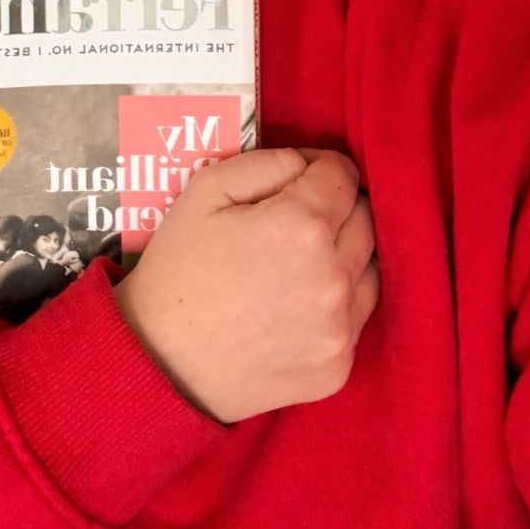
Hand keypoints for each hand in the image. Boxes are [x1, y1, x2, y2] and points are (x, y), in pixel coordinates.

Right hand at [113, 148, 378, 423]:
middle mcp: (332, 277)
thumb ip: (270, 162)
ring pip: (369, 266)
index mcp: (302, 225)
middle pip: (364, 217)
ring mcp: (339, 328)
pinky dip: (337, 302)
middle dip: (335, 209)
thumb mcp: (207, 188)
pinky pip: (357, 315)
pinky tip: (296, 304)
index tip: (295, 180)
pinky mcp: (338, 366)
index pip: (344, 173)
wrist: (159, 363)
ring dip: (343, 255)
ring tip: (297, 264)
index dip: (318, 167)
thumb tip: (311, 166)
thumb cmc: (178, 267)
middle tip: (293, 221)